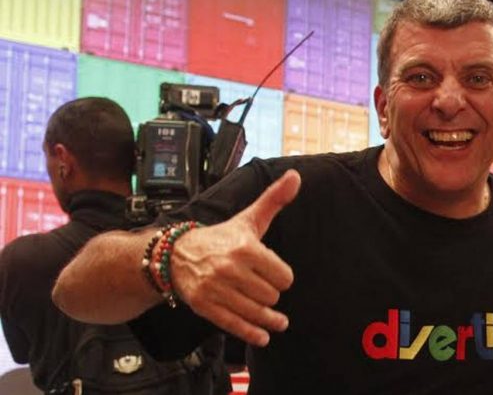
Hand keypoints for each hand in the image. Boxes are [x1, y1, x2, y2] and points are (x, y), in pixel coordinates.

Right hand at [170, 170, 300, 346]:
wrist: (176, 254)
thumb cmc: (220, 237)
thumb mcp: (248, 218)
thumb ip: (274, 200)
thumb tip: (296, 176)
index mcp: (245, 247)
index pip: (283, 275)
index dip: (283, 277)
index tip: (276, 275)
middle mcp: (230, 268)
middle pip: (271, 295)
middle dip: (272, 294)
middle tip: (265, 289)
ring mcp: (216, 288)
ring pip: (256, 311)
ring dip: (270, 319)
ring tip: (278, 321)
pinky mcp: (205, 306)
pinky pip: (234, 324)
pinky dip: (251, 333)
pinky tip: (264, 336)